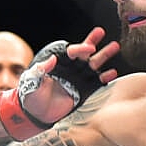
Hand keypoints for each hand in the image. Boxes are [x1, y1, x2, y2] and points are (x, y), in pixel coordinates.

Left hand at [0, 27, 119, 139]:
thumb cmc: (31, 95)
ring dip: (104, 55)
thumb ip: (41, 69)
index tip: (89, 48)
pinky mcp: (85, 90)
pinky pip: (97, 82)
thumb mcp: (32, 80)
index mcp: (58, 62)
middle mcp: (70, 68)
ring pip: (94, 64)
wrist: (36, 114)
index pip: (71, 52)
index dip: (80, 48)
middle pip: (84, 53)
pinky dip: (105, 77)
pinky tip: (112, 73)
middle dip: (92, 41)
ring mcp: (78, 78)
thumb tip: (53, 58)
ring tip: (115, 46)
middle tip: (101, 31)